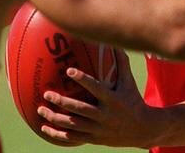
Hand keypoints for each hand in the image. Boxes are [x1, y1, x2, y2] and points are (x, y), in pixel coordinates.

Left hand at [37, 50, 156, 147]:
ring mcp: (99, 129)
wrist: (143, 130)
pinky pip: (73, 138)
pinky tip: (45, 128)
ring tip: (41, 110)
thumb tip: (114, 43)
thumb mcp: (129, 82)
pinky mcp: (94, 139)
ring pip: (74, 125)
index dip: (83, 80)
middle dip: (62, 102)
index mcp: (113, 100)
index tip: (69, 70)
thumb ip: (121, 64)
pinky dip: (58, 134)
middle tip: (47, 93)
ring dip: (55, 118)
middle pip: (80, 109)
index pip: (96, 88)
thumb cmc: (134, 100)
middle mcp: (105, 115)